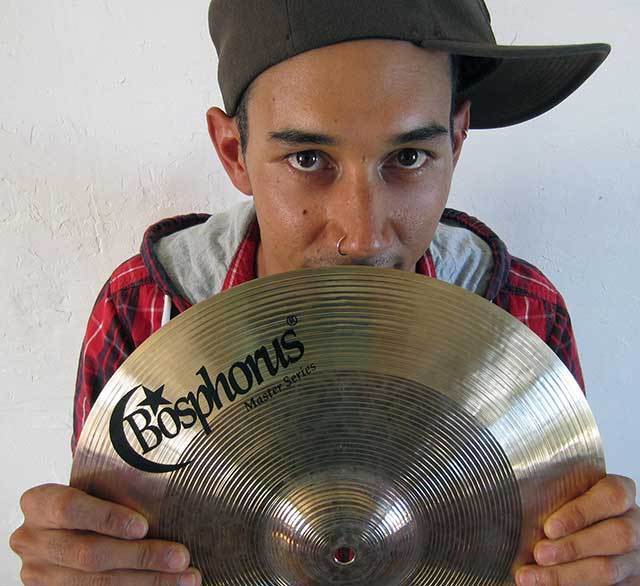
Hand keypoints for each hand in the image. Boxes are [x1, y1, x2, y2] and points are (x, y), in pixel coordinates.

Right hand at [9, 483, 201, 584]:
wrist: (63, 529)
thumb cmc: (87, 500)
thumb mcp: (90, 486)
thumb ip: (113, 485)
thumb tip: (161, 482)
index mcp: (39, 503)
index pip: (69, 508)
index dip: (106, 518)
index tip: (143, 526)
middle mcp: (33, 540)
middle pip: (88, 554)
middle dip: (140, 557)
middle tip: (179, 557)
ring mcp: (40, 574)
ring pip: (95, 584)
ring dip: (147, 581)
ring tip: (184, 577)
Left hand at [515, 474, 639, 584]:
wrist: (589, 535)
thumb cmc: (571, 510)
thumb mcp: (568, 496)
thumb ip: (556, 497)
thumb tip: (513, 503)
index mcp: (620, 494)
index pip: (611, 496)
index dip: (580, 513)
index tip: (549, 527)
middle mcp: (633, 523)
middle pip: (615, 535)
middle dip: (572, 547)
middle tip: (539, 554)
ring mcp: (635, 555)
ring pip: (609, 569)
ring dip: (565, 574)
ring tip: (531, 576)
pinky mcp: (631, 581)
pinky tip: (543, 585)